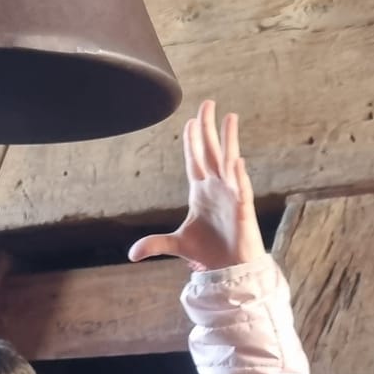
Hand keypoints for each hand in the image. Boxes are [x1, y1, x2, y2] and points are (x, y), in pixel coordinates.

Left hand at [128, 99, 265, 270]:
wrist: (229, 269)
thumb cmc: (209, 253)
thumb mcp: (177, 244)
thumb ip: (155, 243)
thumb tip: (131, 254)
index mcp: (200, 192)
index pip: (194, 160)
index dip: (192, 141)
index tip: (189, 121)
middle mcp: (216, 188)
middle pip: (210, 152)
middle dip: (208, 128)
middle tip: (207, 103)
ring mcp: (230, 195)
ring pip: (229, 161)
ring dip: (229, 140)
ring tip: (230, 117)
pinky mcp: (242, 209)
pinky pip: (241, 188)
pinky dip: (239, 175)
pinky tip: (236, 160)